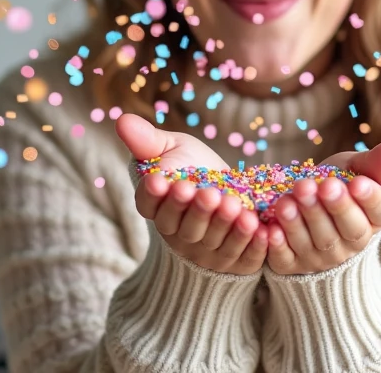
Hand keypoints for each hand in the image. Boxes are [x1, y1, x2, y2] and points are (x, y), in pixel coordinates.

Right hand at [116, 113, 268, 274]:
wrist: (230, 191)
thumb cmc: (195, 168)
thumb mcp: (174, 149)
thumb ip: (149, 141)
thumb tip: (121, 119)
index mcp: (158, 208)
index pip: (149, 206)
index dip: (153, 195)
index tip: (159, 179)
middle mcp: (178, 234)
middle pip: (183, 228)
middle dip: (197, 211)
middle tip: (208, 193)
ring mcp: (205, 251)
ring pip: (212, 241)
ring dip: (224, 225)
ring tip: (235, 205)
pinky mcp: (233, 260)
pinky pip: (241, 257)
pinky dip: (250, 245)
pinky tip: (259, 229)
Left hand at [265, 141, 380, 274]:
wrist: (306, 209)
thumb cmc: (337, 185)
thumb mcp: (355, 170)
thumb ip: (375, 163)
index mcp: (372, 219)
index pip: (379, 213)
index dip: (369, 199)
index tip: (357, 182)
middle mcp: (351, 244)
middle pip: (347, 229)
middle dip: (333, 207)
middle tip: (320, 185)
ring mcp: (322, 258)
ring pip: (315, 242)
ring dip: (301, 222)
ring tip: (287, 200)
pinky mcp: (293, 265)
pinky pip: (287, 260)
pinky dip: (278, 246)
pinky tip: (271, 228)